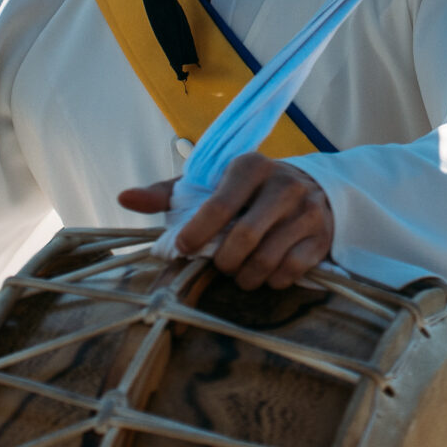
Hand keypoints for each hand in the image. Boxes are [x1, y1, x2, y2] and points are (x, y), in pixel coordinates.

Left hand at [118, 153, 333, 289]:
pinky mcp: (322, 236)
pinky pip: (291, 271)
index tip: (183, 248)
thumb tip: (124, 198)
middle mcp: (284, 184)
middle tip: (219, 264)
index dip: (197, 233)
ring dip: (245, 277)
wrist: (311, 190)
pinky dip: (272, 280)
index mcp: (251, 166)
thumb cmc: (247, 192)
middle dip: (224, 262)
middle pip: (244, 238)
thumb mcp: (209, 185)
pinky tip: (266, 272)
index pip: (220, 205)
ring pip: (267, 260)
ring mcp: (307, 211)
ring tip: (240, 271)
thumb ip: (167, 194)